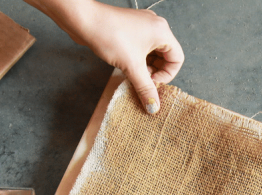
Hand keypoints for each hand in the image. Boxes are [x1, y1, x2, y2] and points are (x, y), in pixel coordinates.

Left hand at [37, 0, 184, 113]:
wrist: (84, 20)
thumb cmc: (109, 35)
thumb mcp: (131, 66)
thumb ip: (145, 88)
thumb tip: (154, 106)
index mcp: (161, 32)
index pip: (177, 58)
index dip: (167, 75)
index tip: (152, 83)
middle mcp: (155, 26)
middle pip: (165, 56)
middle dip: (155, 72)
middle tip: (142, 81)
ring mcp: (142, 26)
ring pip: (152, 53)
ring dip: (145, 67)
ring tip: (132, 74)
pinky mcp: (130, 29)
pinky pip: (141, 48)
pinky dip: (137, 59)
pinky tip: (126, 66)